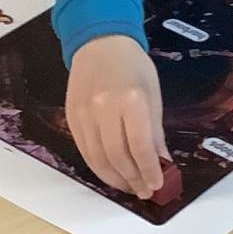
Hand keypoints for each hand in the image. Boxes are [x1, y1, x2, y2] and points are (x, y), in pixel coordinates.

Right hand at [65, 35, 167, 197]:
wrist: (99, 42)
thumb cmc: (133, 66)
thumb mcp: (152, 95)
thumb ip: (155, 132)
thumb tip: (161, 162)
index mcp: (131, 100)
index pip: (140, 147)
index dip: (149, 170)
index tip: (157, 184)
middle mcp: (104, 108)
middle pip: (117, 157)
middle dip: (133, 179)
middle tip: (144, 190)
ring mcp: (84, 114)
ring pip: (97, 159)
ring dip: (115, 178)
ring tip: (129, 186)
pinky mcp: (71, 118)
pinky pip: (84, 151)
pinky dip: (99, 167)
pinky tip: (111, 173)